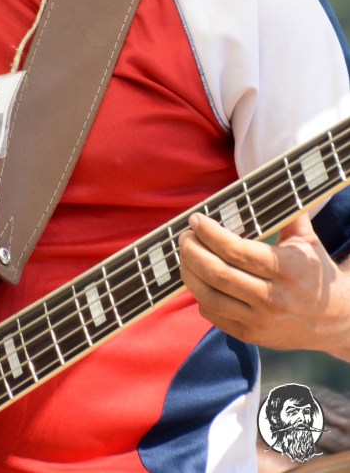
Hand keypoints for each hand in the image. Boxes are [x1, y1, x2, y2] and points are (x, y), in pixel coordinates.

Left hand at [179, 211, 349, 355]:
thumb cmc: (316, 272)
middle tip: (184, 236)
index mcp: (287, 269)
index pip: (236, 250)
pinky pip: (214, 315)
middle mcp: (273, 298)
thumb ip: (287, 213)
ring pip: (209, 296)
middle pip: (217, 272)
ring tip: (185, 255)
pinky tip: (199, 280)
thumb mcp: (308, 240)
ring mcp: (261, 320)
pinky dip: (200, 296)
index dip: (209, 233)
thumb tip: (267, 182)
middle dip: (192, 250)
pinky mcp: (252, 336)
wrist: (338, 320)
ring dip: (189, 273)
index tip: (196, 220)